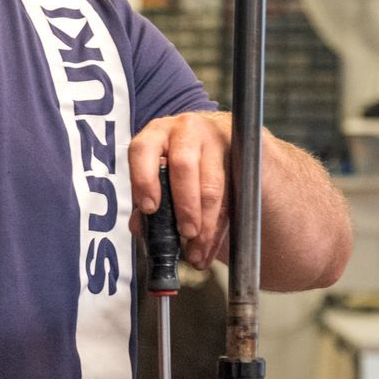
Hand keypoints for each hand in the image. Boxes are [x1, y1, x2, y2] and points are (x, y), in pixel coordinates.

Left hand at [129, 112, 231, 269]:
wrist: (221, 142)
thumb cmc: (182, 161)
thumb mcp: (160, 174)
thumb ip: (147, 199)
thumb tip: (139, 227)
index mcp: (156, 134)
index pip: (144, 150)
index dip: (145, 180)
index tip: (150, 208)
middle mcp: (184, 130)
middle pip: (183, 165)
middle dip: (185, 205)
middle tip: (186, 234)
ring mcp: (214, 138)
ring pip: (212, 183)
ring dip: (206, 222)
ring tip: (198, 249)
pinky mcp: (239, 152)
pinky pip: (232, 192)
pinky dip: (220, 223)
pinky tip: (212, 241)